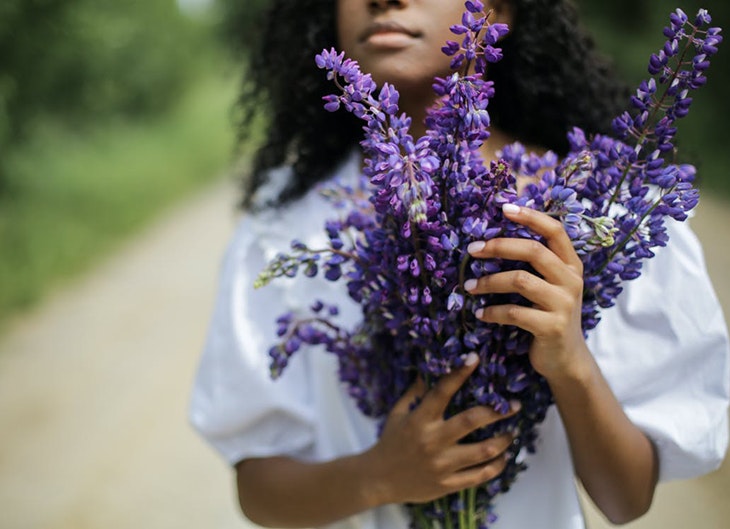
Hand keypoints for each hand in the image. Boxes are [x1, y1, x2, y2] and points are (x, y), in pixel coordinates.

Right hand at [363, 353, 520, 505]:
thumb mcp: (398, 414)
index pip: (442, 391)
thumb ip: (414, 393)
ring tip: (512, 431)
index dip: (459, 373)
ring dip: (503, 440)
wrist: (379, 480)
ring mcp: (442, 465)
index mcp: (419, 420)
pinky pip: (479, 475)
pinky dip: (496, 465)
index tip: (475, 358)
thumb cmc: (390, 442)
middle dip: (497, 411)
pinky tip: (503, 457)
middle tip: (514, 404)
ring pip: (482, 451)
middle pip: (471, 421)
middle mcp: (433, 441)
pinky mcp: (448, 484)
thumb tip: (428, 369)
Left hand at [466, 204, 590, 382]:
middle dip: (499, 246)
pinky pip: (514, 312)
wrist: (566, 359)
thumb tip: (494, 240)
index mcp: (571, 265)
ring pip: (520, 280)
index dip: (531, 217)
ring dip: (488, 281)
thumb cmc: (549, 315)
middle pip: (533, 251)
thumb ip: (536, 264)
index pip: (555, 231)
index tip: (505, 209)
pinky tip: (481, 314)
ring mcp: (564, 304)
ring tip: (469, 286)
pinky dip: (492, 312)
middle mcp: (571, 280)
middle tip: (472, 250)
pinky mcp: (552, 327)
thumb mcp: (550, 286)